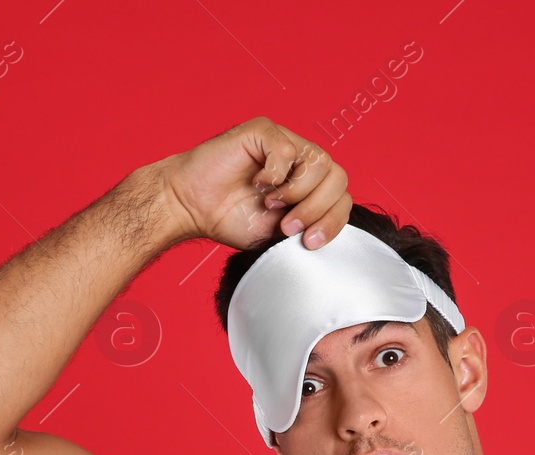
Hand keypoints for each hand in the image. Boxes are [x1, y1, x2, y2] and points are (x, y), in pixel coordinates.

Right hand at [158, 116, 351, 250]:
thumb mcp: (279, 234)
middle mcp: (301, 160)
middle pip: (338, 178)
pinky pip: (288, 150)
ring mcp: (285, 142)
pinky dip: (274, 174)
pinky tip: (256, 183)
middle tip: (288, 227)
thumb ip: (309, 226)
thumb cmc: (230, 219)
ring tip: (270, 204)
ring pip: (319, 163)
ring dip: (297, 193)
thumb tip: (333, 229)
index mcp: (309, 185)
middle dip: (317, 209)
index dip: (332, 221)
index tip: (309, 242)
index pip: (342, 197)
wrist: (192, 208)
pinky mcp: (264, 131)